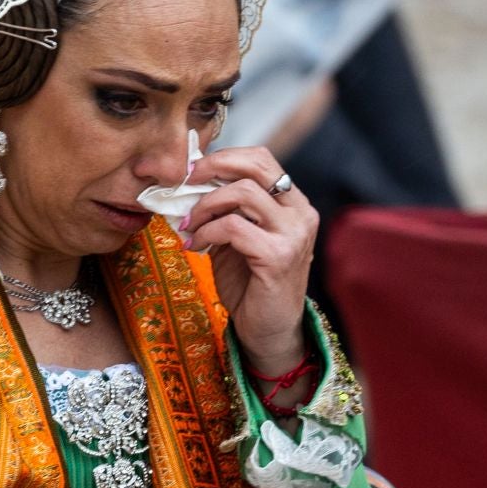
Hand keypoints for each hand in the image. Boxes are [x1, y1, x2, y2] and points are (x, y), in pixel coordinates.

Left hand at [181, 146, 315, 374]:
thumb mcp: (235, 238)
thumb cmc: (251, 284)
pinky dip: (206, 232)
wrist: (268, 330)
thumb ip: (223, 209)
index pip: (262, 159)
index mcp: (293, 204)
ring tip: (189, 224)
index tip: (193, 170)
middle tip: (185, 182)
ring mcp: (294, 234)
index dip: (224, 157)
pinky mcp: (279, 257)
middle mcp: (301, 213)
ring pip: (243, 193)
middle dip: (214, 167)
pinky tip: (195, 246)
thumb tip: (187, 182)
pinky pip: (234, 227)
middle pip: (257, 165)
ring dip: (206, 205)